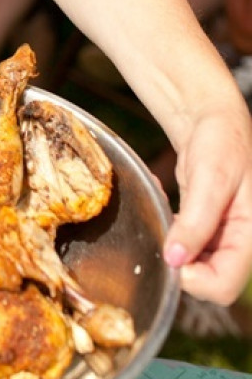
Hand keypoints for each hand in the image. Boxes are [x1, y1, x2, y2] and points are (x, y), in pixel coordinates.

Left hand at [163, 108, 251, 303]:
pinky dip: (169, 230)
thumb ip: (196, 221)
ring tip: (162, 209)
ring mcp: (221, 235)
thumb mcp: (210, 178)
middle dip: (179, 261)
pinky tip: (162, 204)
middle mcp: (238, 241)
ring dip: (171, 244)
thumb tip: (175, 259)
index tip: (170, 256)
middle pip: (208, 280)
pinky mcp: (204, 226)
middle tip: (162, 227)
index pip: (225, 285)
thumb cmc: (221, 142)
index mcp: (251, 234)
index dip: (194, 280)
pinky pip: (184, 243)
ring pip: (193, 264)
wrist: (213, 120)